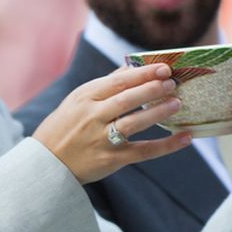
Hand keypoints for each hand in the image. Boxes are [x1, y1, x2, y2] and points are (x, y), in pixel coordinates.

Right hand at [33, 63, 190, 183]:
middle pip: (127, 99)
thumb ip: (105, 85)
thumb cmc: (64, 127)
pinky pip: (143, 152)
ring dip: (158, 112)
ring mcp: (101, 139)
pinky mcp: (111, 159)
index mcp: (85, 97)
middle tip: (173, 82)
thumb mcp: (77, 101)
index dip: (142, 73)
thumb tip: (131, 67)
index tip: (163, 67)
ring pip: (134, 123)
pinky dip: (166, 145)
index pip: (118, 81)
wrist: (46, 164)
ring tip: (177, 103)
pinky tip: (185, 137)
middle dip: (152, 89)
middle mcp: (92, 116)